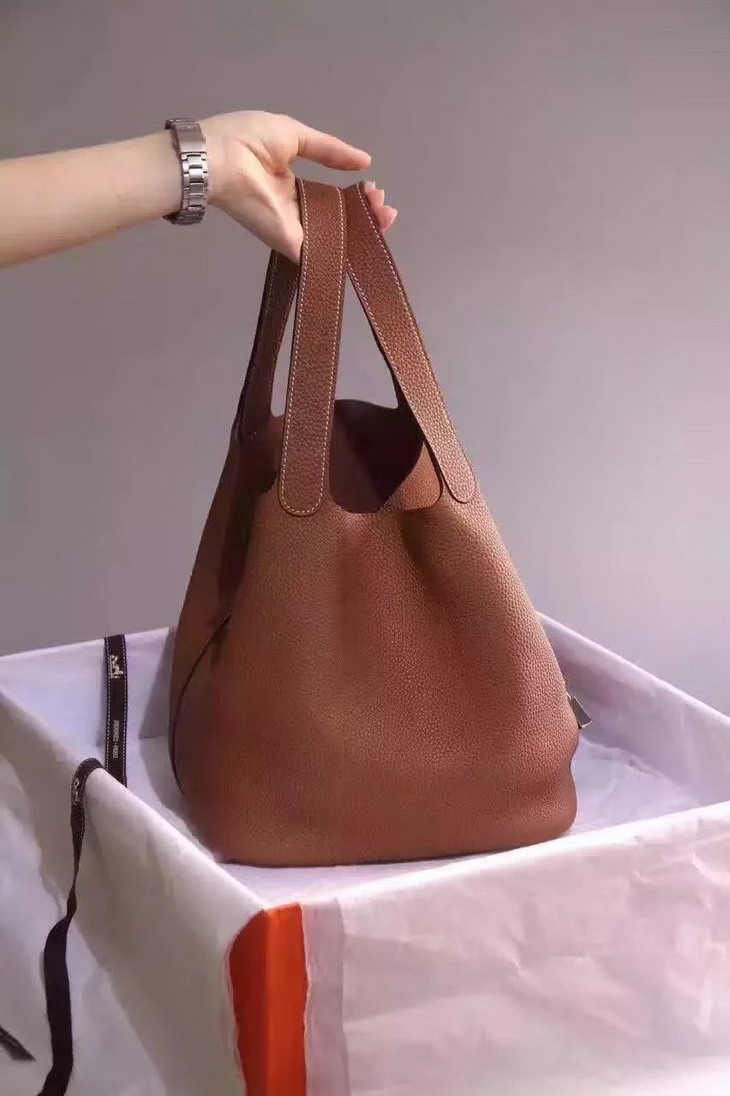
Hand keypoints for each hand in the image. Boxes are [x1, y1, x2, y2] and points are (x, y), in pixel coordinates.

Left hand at [201, 111, 396, 260]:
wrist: (220, 158)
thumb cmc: (248, 140)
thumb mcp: (294, 135)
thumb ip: (329, 150)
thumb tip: (364, 161)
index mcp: (290, 183)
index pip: (329, 196)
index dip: (354, 194)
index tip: (375, 188)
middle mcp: (293, 209)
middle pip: (336, 220)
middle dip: (365, 214)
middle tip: (385, 208)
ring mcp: (292, 228)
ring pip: (335, 237)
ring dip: (362, 231)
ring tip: (384, 217)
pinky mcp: (289, 242)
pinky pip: (320, 254)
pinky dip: (345, 254)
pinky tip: (369, 247)